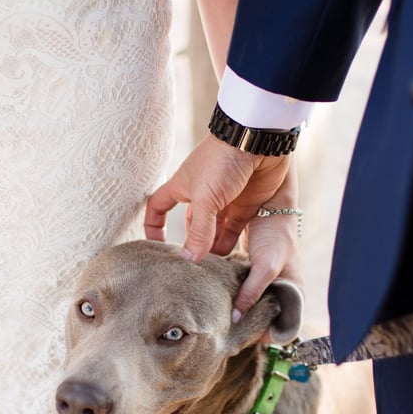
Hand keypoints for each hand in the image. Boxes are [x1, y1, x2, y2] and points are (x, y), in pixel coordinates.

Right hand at [144, 134, 301, 317]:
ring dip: (212, 251)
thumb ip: (198, 231)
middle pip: (191, 226)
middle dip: (190, 246)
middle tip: (190, 271)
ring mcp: (225, 201)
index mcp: (183, 186)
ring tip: (210, 274)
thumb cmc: (223, 161)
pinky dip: (231, 246)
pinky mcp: (247, 205)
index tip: (154, 247)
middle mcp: (202, 195)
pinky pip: (235, 231)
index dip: (153, 226)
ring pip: (214, 232)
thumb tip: (188, 259)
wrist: (259, 140)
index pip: (158, 207)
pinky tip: (230, 263)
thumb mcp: (205, 198)